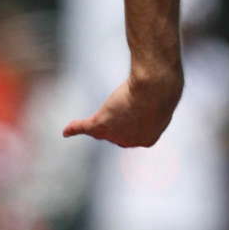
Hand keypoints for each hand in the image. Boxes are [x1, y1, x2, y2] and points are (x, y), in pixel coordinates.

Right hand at [63, 72, 181, 147]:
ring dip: (95, 125)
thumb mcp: (162, 97)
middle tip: (117, 110)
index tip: (128, 116)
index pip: (133, 136)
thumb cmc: (162, 88)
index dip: (129, 126)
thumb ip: (156, 101)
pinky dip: (75, 129)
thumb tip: (158, 92)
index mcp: (149, 138)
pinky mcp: (101, 123)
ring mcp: (115, 134)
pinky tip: (66, 131)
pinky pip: (85, 127)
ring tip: (91, 120)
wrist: (154, 88)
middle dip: (116, 125)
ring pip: (101, 130)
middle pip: (117, 135)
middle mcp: (131, 142)